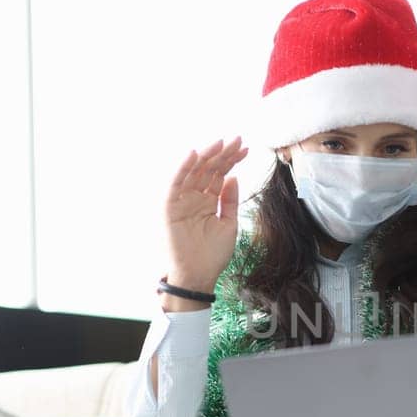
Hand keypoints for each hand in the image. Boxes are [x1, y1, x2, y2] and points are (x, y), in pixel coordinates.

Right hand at [165, 138, 247, 293]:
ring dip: (206, 156)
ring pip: (194, 172)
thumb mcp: (229, 224)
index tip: (246, 148)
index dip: (232, 161)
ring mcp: (182, 201)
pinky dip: (183, 168)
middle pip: (209, 170)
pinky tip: (195, 154)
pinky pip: (176, 183)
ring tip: (221, 143)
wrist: (198, 275)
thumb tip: (233, 177)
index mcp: (209, 201)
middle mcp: (195, 197)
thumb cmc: (213, 254)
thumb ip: (230, 200)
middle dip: (223, 154)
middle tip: (237, 140)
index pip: (221, 175)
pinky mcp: (170, 207)